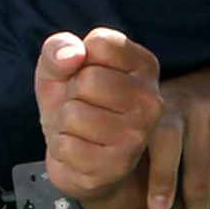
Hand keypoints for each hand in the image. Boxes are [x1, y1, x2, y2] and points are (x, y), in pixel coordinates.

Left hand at [35, 28, 163, 208]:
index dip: (79, 59)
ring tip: (81, 128)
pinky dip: (62, 148)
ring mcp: (138, 135)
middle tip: (83, 105)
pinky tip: (79, 149)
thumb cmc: (75, 103)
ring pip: (74, 114)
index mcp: (145, 66)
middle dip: (71, 94)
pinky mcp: (118, 165)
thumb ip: (58, 48)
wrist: (78, 157)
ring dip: (65, 123)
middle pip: (88, 80)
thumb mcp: (60, 68)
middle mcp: (151, 99)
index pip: (100, 43)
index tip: (86, 73)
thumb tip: (72, 55)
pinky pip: (67, 146)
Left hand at [147, 65, 209, 208]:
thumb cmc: (181, 112)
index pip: (162, 141)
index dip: (161, 177)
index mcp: (161, 109)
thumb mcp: (156, 114)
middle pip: (192, 167)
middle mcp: (190, 111)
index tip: (158, 208)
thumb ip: (134, 140)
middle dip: (191, 206)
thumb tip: (101, 180)